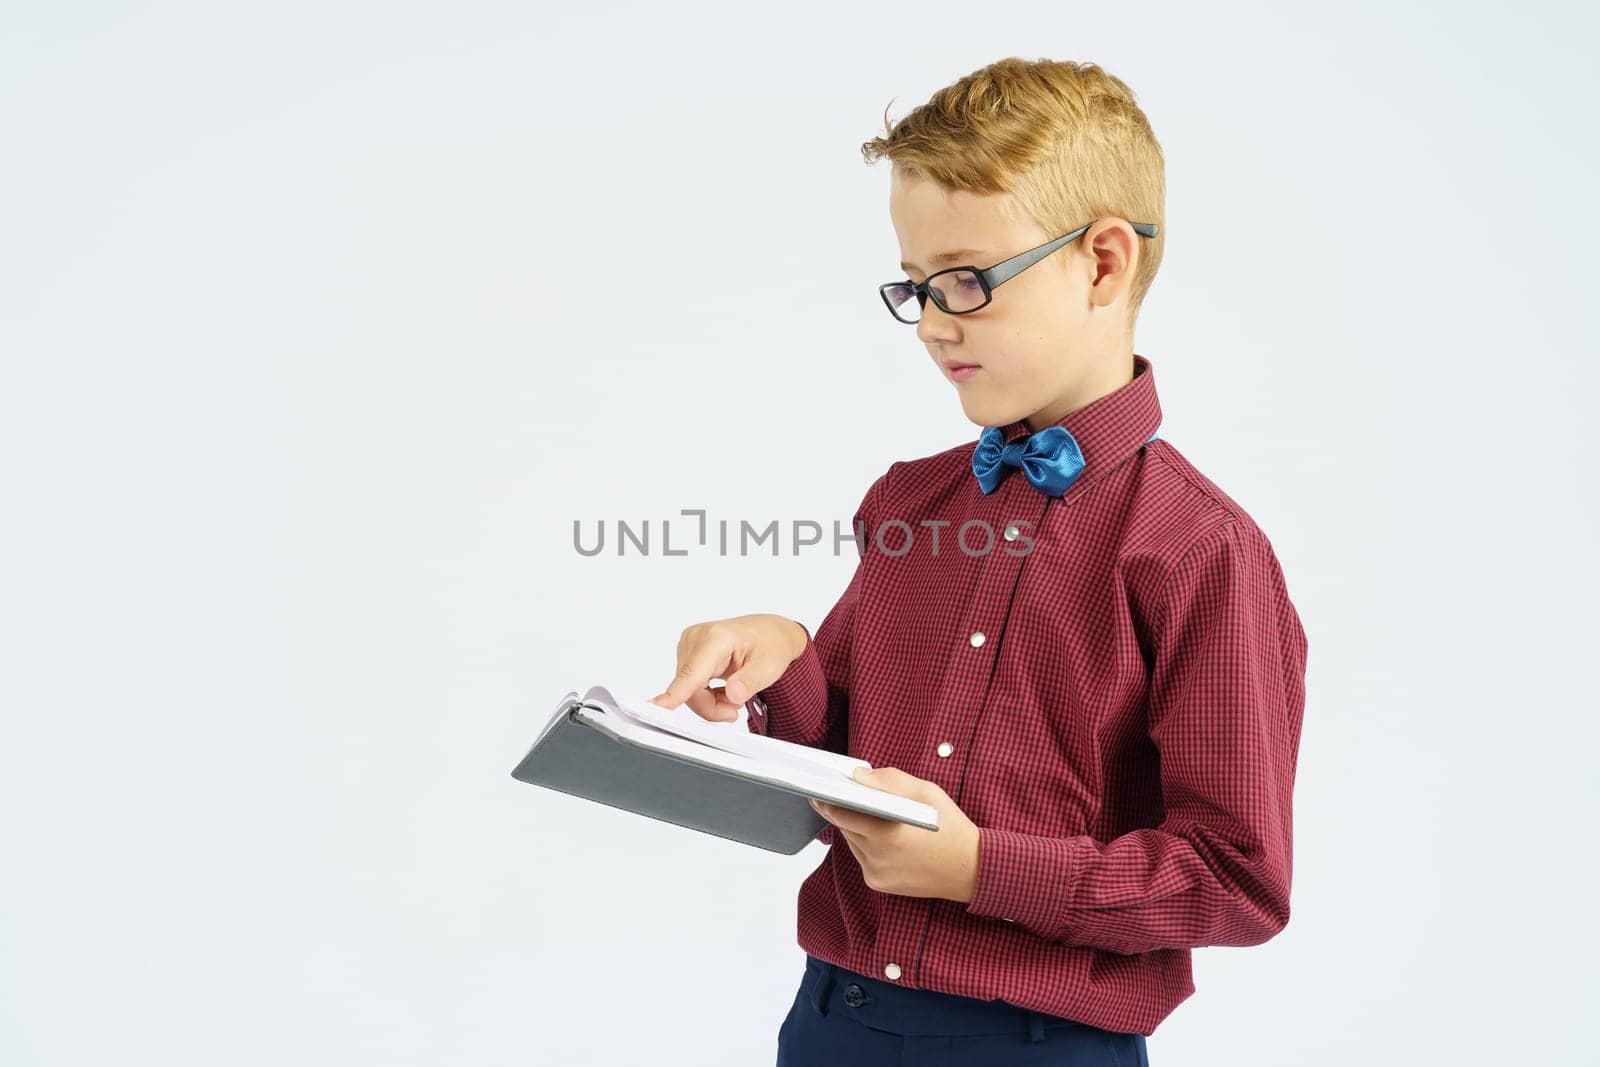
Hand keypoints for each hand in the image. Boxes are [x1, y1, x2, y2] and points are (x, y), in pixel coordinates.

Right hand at [649, 613, 809, 722]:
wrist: (770, 633)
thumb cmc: (771, 645)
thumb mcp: (770, 666)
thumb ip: (750, 682)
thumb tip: (733, 694)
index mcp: (716, 638)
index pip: (692, 672)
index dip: (675, 693)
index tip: (656, 706)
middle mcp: (696, 638)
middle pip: (689, 690)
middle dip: (712, 707)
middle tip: (736, 710)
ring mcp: (688, 645)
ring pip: (687, 692)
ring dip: (710, 702)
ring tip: (734, 694)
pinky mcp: (686, 653)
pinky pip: (688, 687)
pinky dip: (706, 695)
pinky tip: (723, 689)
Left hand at [811, 767, 981, 903]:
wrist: (970, 870)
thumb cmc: (949, 826)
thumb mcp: (925, 792)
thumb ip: (888, 781)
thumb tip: (858, 776)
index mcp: (887, 833)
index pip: (842, 814)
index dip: (827, 800)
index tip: (816, 789)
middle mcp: (878, 857)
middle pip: (845, 827)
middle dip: (841, 810)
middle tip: (831, 794)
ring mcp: (876, 873)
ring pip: (852, 842)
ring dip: (853, 826)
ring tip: (858, 810)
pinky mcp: (878, 884)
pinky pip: (862, 857)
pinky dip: (865, 844)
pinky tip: (877, 833)